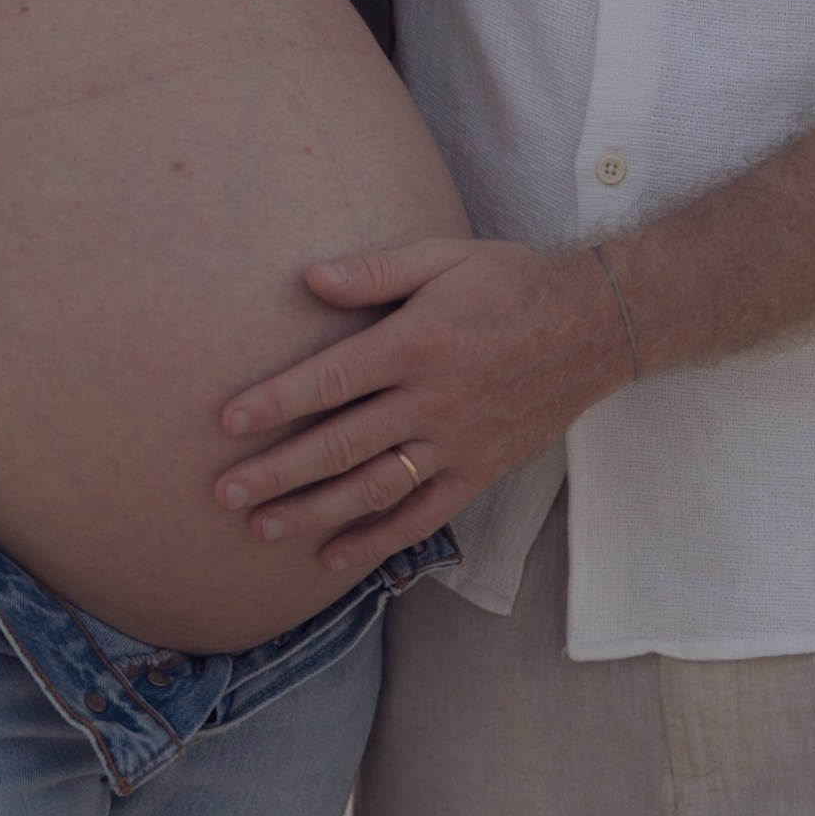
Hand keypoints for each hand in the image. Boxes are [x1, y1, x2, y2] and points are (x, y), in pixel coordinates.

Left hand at [212, 237, 633, 582]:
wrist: (592, 327)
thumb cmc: (509, 282)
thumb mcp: (445, 257)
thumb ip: (376, 271)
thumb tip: (308, 278)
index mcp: (417, 343)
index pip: (332, 379)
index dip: (276, 402)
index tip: (226, 422)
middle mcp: (433, 400)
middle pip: (341, 444)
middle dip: (277, 472)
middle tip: (222, 494)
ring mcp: (457, 443)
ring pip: (374, 489)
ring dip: (313, 513)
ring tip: (260, 530)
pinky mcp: (479, 471)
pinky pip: (422, 515)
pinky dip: (377, 540)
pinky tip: (332, 557)